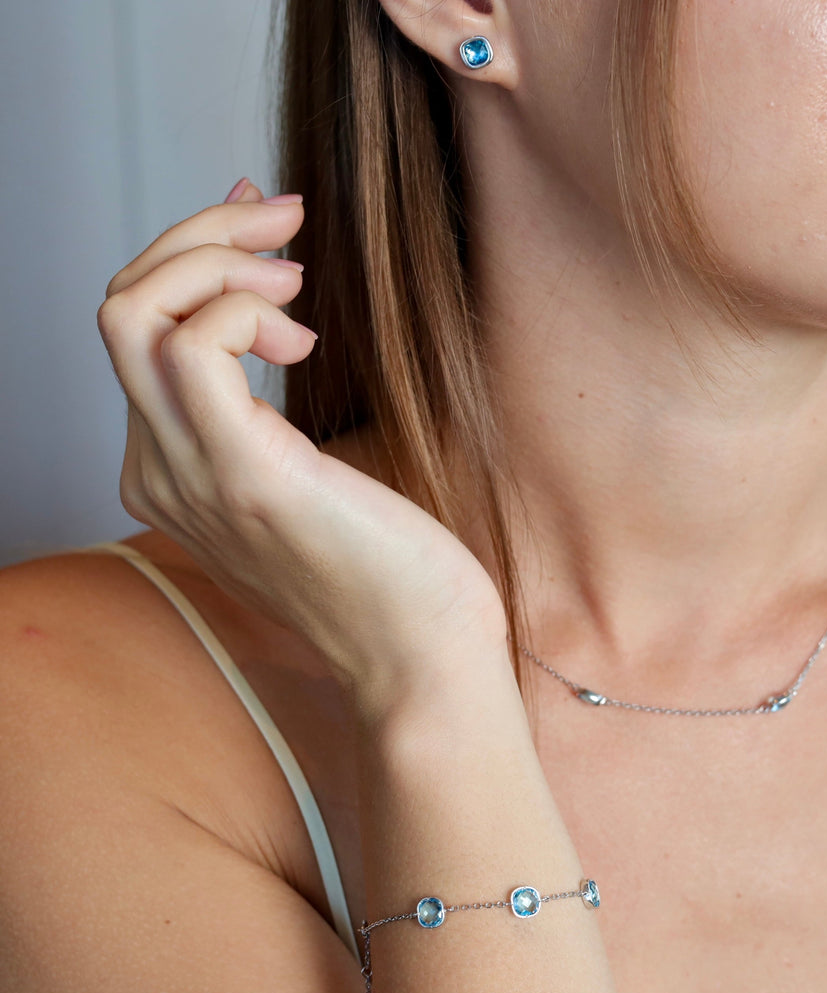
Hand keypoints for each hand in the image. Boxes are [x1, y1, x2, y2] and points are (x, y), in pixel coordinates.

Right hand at [97, 179, 508, 715]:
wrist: (422, 658)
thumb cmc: (389, 570)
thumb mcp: (314, 474)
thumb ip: (272, 406)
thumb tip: (275, 315)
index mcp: (175, 471)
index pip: (139, 333)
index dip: (196, 263)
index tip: (273, 244)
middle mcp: (160, 471)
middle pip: (122, 305)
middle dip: (200, 236)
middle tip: (284, 219)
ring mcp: (191, 474)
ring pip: (134, 310)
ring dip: (217, 258)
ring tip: (297, 284)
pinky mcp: (245, 472)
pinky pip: (191, 345)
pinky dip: (241, 308)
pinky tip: (300, 337)